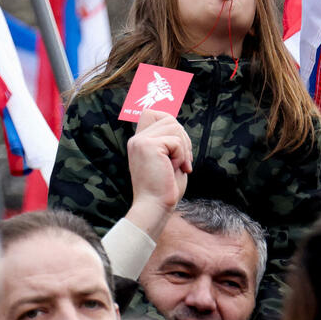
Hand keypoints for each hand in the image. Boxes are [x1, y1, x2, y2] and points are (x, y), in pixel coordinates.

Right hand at [125, 110, 192, 238]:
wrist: (155, 207)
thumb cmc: (164, 188)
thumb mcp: (167, 160)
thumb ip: (170, 141)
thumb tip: (179, 125)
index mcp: (138, 142)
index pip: (152, 113)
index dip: (170, 123)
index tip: (178, 146)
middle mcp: (136, 139)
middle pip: (169, 118)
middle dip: (183, 138)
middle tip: (184, 161)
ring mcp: (141, 141)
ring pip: (174, 127)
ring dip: (183, 148)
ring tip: (179, 166)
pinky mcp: (148, 146)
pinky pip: (176, 141)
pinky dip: (181, 156)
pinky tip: (175, 169)